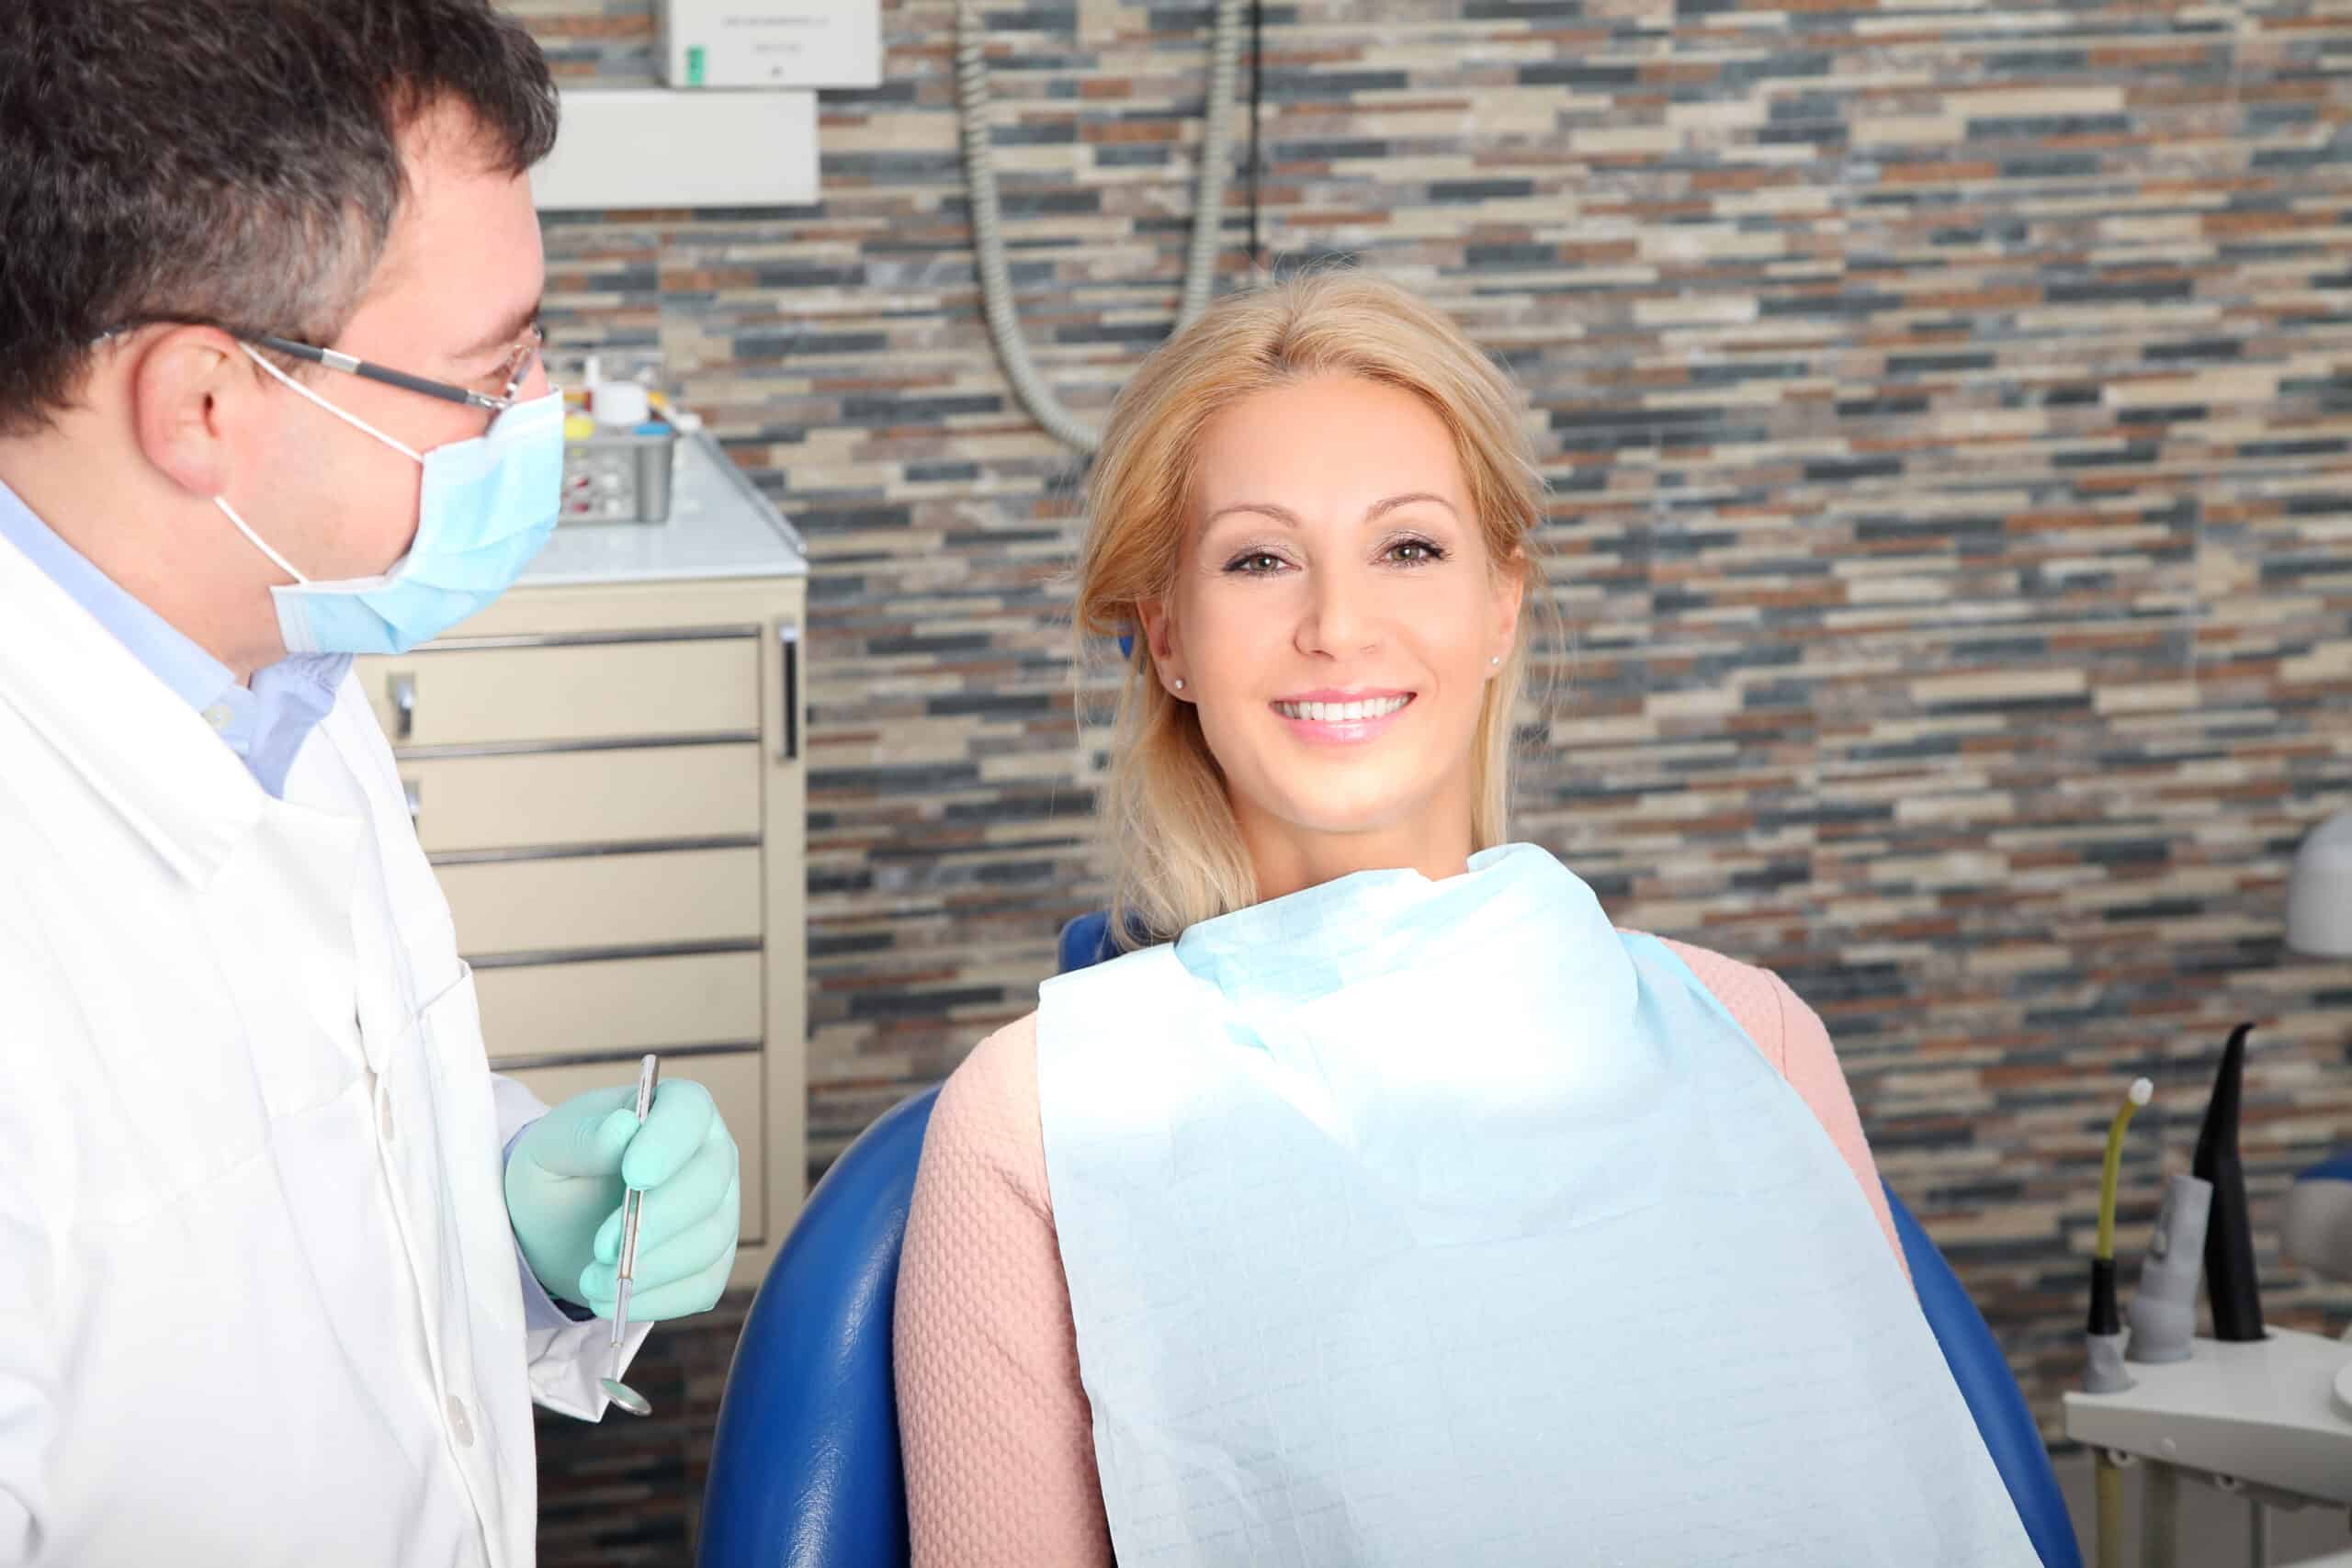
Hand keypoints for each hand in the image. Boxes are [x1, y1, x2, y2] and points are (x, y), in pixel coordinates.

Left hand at [505, 1077, 739, 1320]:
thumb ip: (582, 1137)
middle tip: (602, 1247)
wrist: (557, 1223)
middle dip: (655, 1221)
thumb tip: (622, 1128)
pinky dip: (658, 1299)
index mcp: (675, 1109)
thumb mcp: (551, 1147)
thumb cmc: (561, 1169)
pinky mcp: (712, 1262)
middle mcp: (709, 1155)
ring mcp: (718, 1210)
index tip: (633, 1175)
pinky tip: (617, 1299)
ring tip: (592, 1281)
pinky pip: (702, 1285)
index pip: (691, 1112)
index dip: (669, 1142)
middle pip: (708, 1184)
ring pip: (709, 1240)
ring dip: (650, 1268)